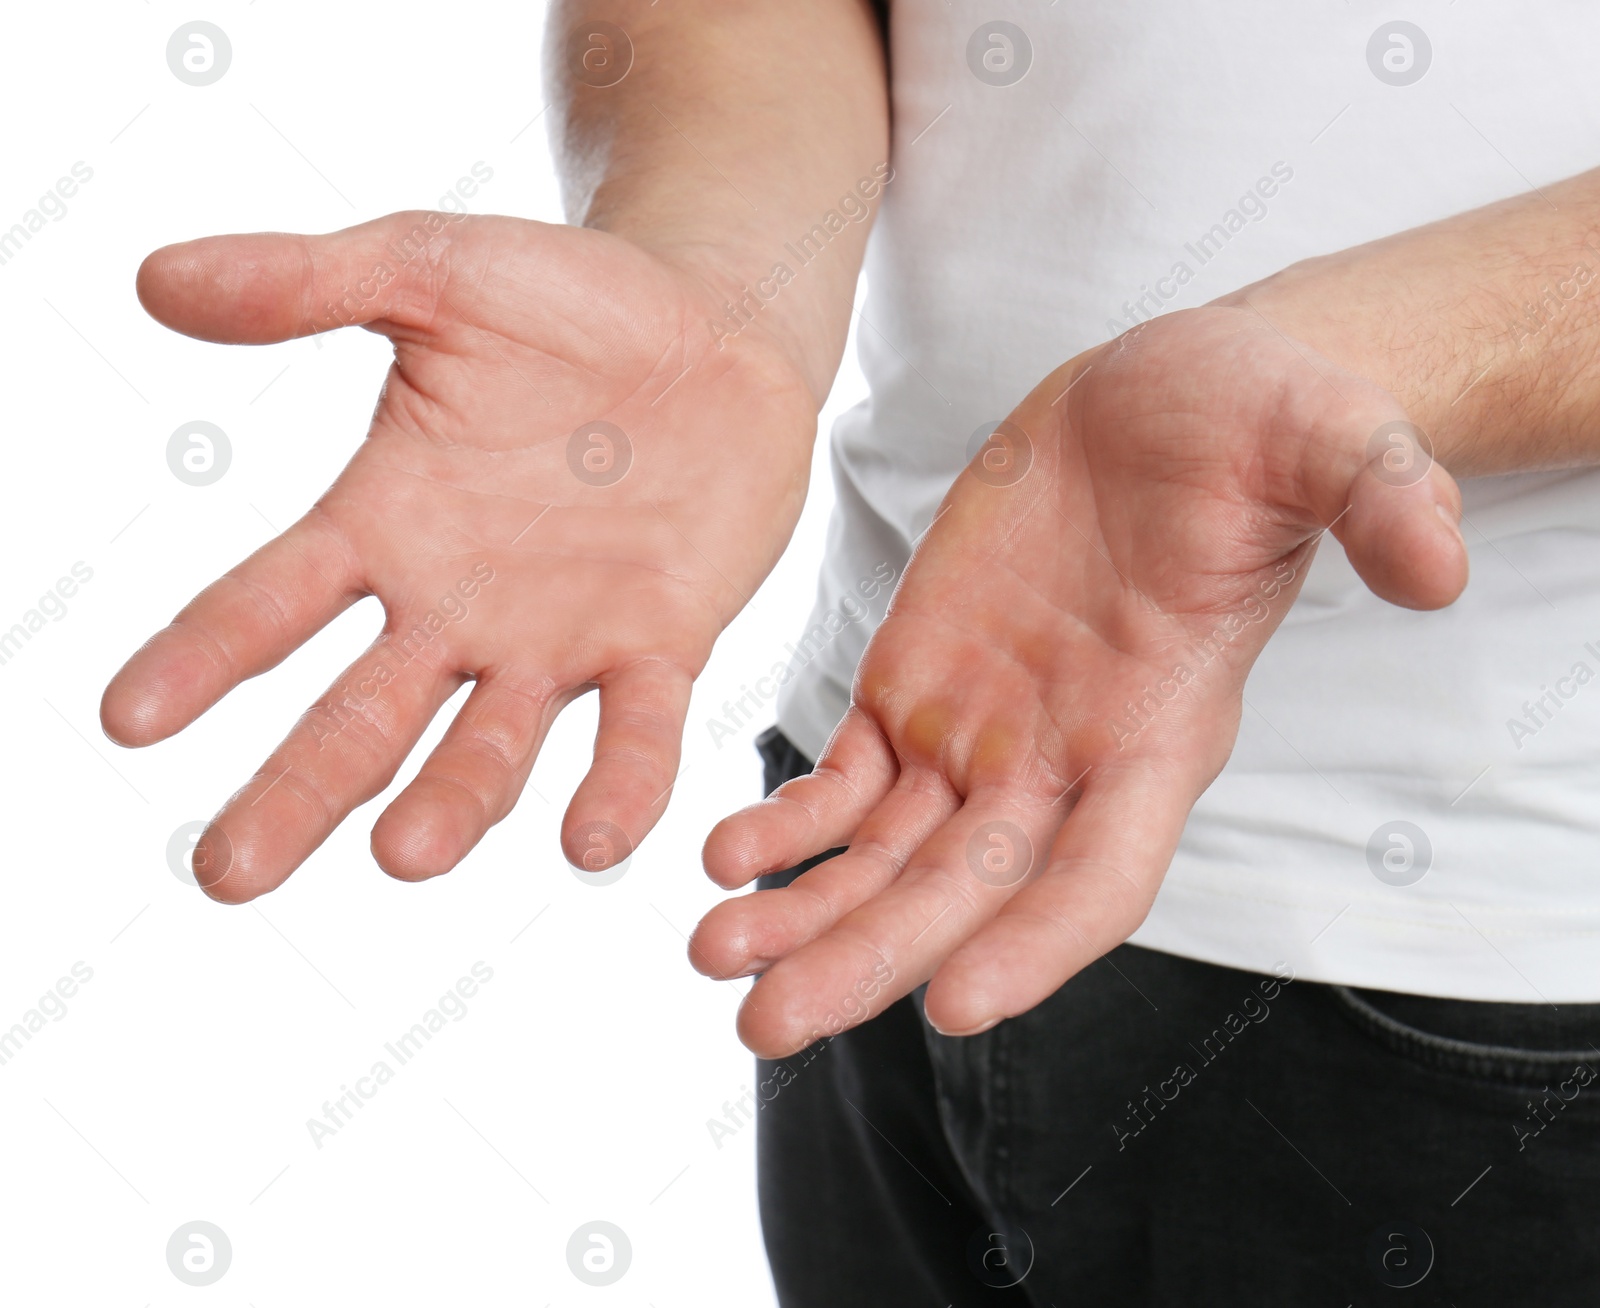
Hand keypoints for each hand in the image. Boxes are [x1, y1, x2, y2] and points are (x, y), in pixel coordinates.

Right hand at [103, 211, 815, 901]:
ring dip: (450, 803)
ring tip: (406, 854)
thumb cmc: (572, 303)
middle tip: (230, 873)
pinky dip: (618, 785)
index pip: (268, 604)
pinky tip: (593, 842)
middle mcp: (457, 606)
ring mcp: (558, 638)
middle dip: (294, 794)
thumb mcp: (432, 271)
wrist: (718, 325)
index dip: (201, 659)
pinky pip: (636, 731)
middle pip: (357, 718)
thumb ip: (309, 283)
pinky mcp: (661, 644)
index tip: (130, 720)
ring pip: (488, 746)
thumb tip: (157, 278)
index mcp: (385, 523)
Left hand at [693, 305, 1467, 1055]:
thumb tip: (1437, 564)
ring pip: (883, 858)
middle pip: (961, 897)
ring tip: (713, 957)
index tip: (953, 1005)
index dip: (1035, 945)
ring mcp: (982, 733)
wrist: (1163, 396)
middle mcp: (1063, 761)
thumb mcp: (1331, 436)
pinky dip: (787, 822)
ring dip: (802, 914)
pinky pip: (843, 781)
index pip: (1101, 874)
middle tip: (768, 1028)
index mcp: (1160, 730)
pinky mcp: (916, 687)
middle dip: (867, 962)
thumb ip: (1380, 498)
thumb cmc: (1255, 424)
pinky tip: (724, 856)